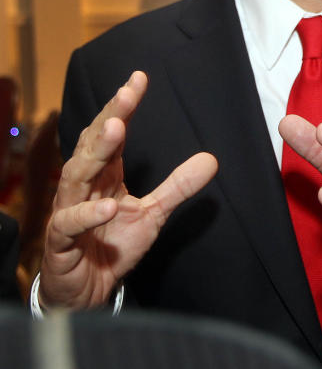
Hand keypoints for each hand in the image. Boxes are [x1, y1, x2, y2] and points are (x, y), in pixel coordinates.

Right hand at [39, 71, 217, 308]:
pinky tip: (109, 205)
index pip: (112, 134)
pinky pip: (69, 224)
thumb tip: (212, 159)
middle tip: (127, 93)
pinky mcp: (61, 243)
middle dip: (110, 117)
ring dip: (96, 153)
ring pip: (76, 176)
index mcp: (104, 175)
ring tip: (116, 129)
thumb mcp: (153, 214)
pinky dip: (88, 214)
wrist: (87, 292)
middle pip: (93, 145)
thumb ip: (178, 186)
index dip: (123, 106)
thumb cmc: (112, 246)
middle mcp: (83, 187)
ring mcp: (68, 212)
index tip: (138, 78)